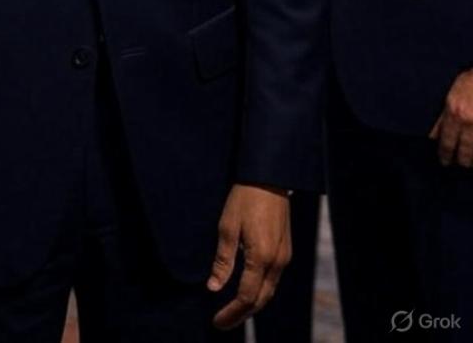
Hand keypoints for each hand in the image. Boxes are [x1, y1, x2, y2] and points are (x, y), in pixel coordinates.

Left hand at [206, 183, 290, 329]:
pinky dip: (260, 291)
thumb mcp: (227, 227)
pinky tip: (248, 290)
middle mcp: (277, 262)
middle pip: (261, 300)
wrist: (269, 178)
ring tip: (233, 311)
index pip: (246, 297)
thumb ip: (222, 261)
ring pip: (269, 291)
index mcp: (261, 258)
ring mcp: (284, 256)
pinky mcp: (286, 250)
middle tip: (223, 323)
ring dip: (252, 305)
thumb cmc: (244, 199)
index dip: (231, 313)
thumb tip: (213, 288)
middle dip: (242, 315)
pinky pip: (274, 279)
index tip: (216, 322)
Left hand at [429, 69, 472, 166]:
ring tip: (469, 163)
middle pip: (463, 150)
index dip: (444, 154)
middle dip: (461, 161)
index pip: (446, 140)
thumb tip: (433, 137)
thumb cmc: (468, 83)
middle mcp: (467, 120)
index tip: (444, 162)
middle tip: (458, 164)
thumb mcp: (449, 97)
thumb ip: (442, 118)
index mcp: (454, 112)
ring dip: (472, 158)